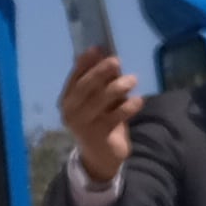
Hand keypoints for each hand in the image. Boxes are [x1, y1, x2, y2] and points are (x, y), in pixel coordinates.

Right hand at [57, 45, 143, 188]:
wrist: (100, 156)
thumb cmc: (99, 121)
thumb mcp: (96, 101)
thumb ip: (98, 82)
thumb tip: (104, 54)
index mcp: (67, 100)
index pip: (74, 77)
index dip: (85, 62)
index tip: (97, 48)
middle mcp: (70, 112)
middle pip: (85, 87)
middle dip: (100, 72)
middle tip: (116, 61)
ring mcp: (82, 125)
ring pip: (100, 101)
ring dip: (117, 88)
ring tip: (132, 80)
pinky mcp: (98, 136)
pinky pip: (114, 117)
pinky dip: (128, 107)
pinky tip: (139, 101)